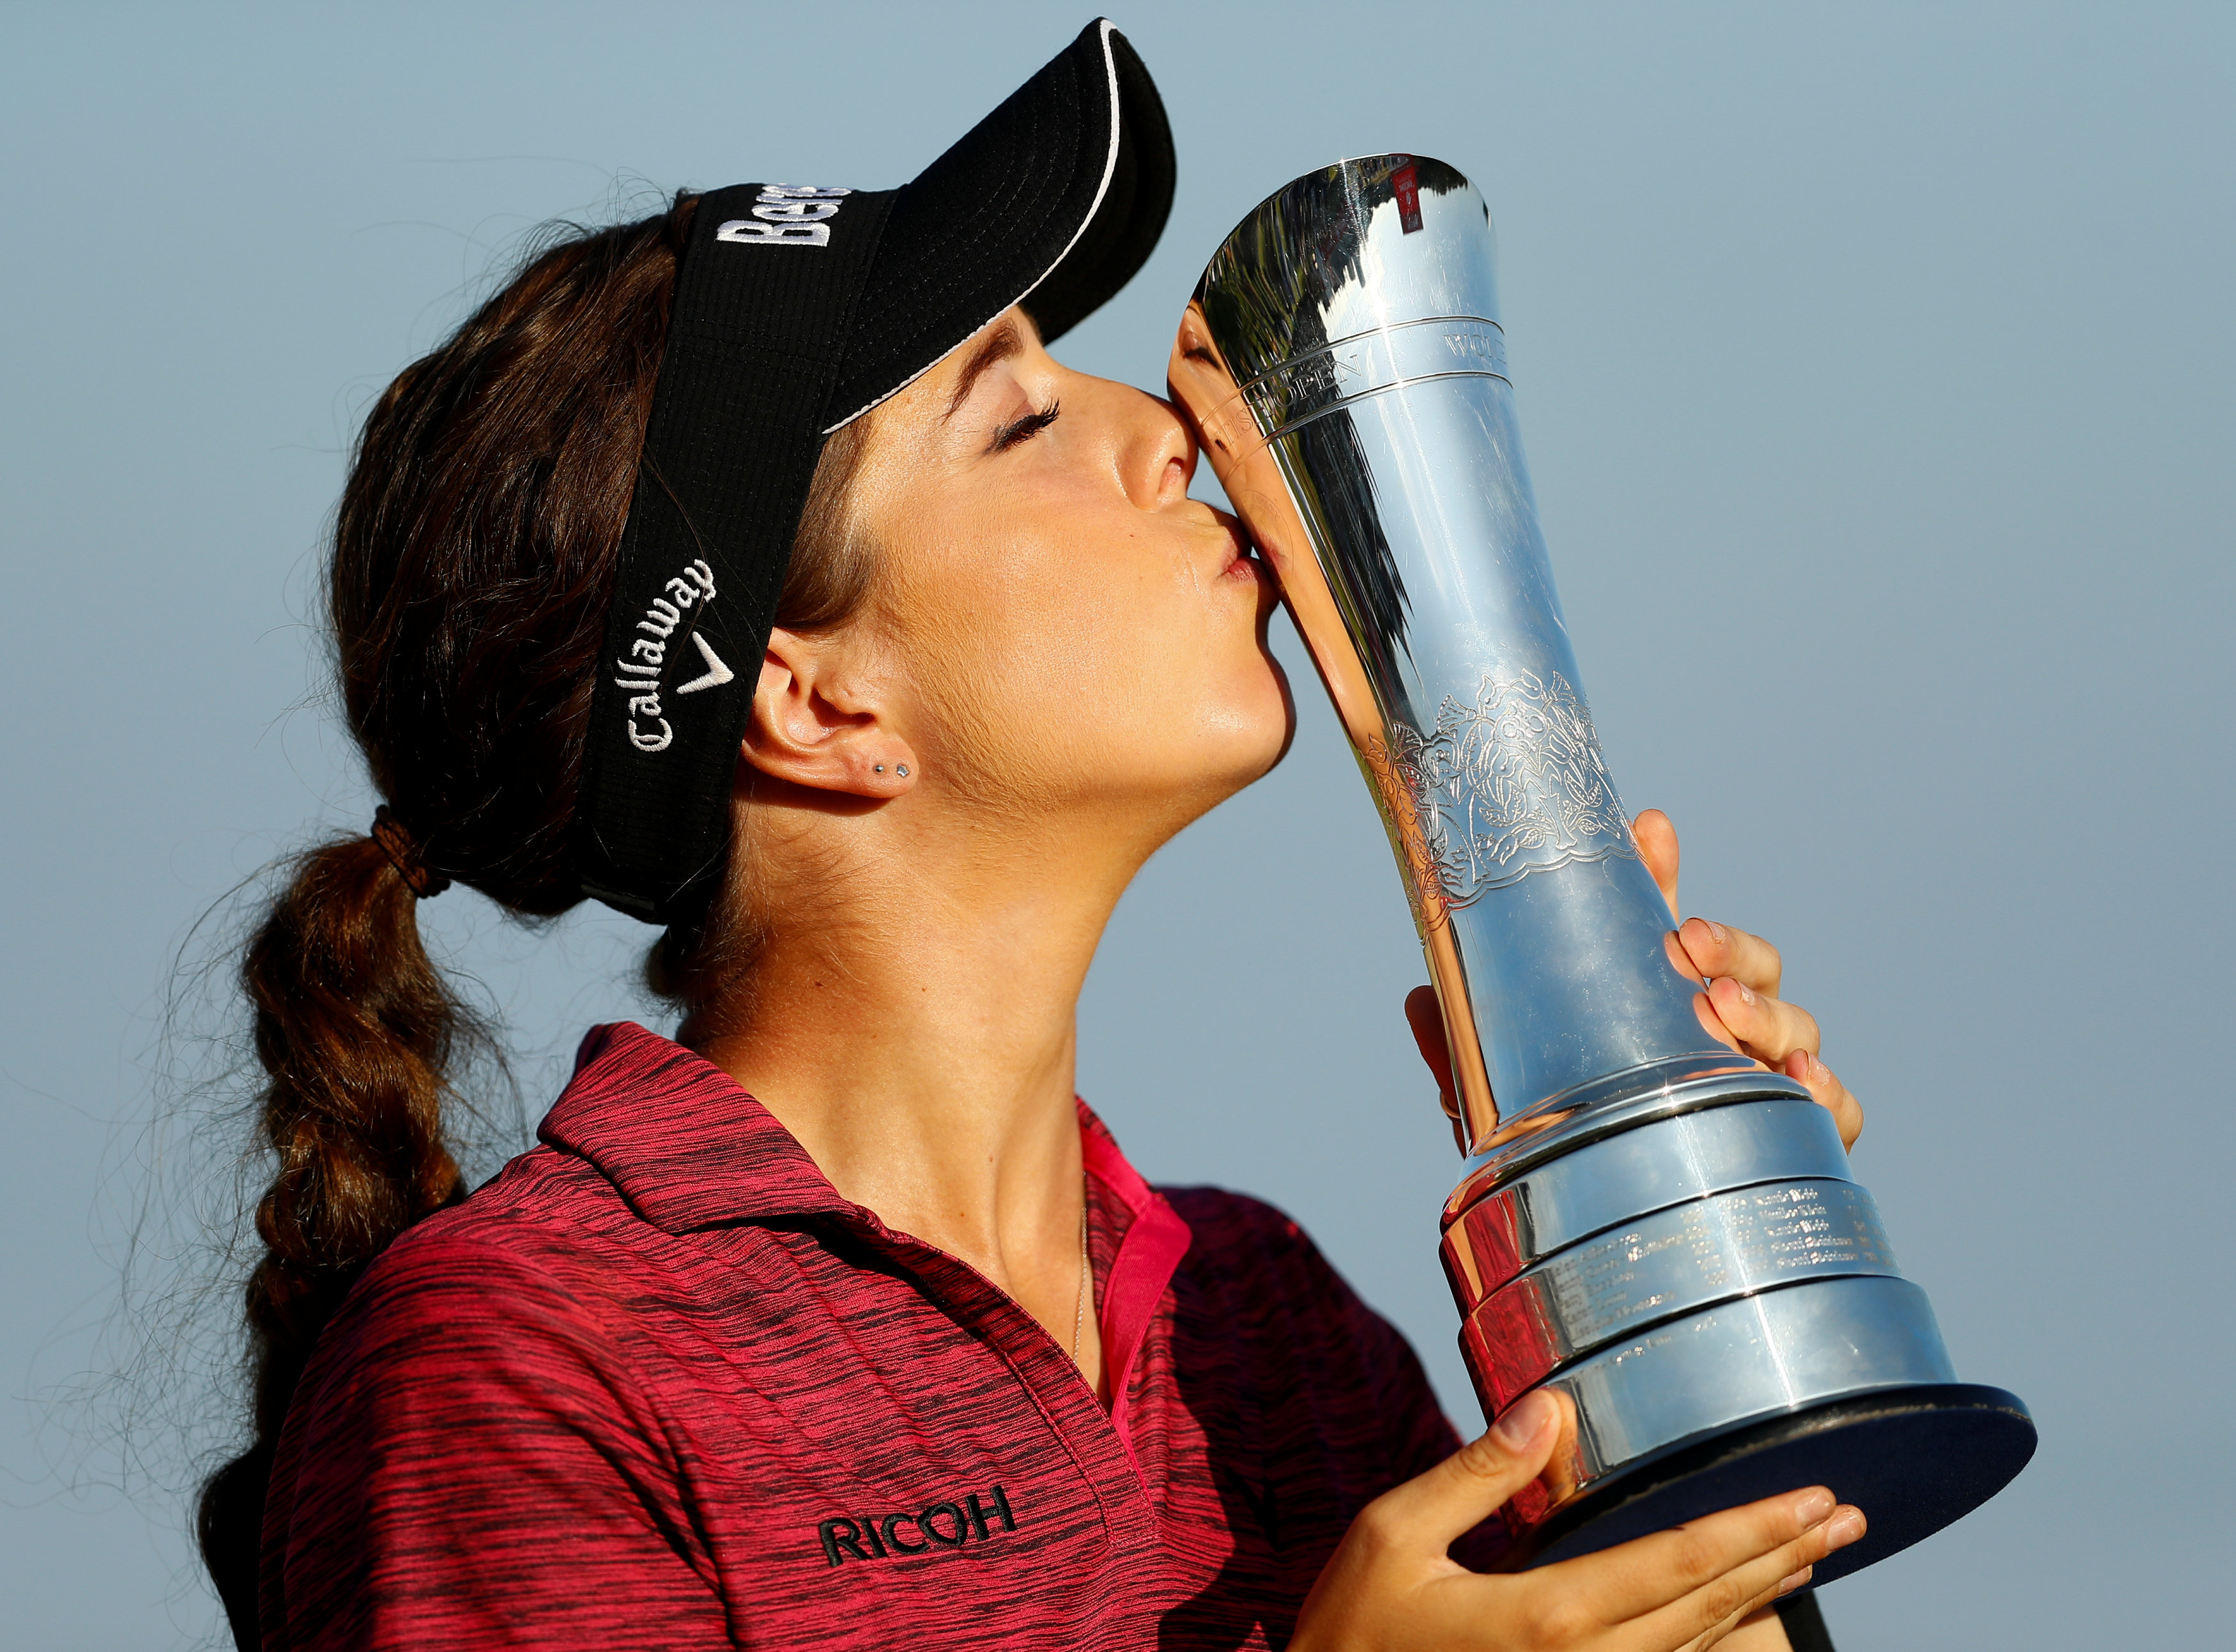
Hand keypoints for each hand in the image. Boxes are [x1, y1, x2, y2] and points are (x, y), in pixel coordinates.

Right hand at [1289, 1390, 1864, 1651]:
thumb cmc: (1353, 1637)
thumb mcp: (1392, 1536)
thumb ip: (1475, 1474)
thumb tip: (1547, 1411)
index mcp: (1546, 1616)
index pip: (1680, 1562)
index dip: (1756, 1527)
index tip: (1815, 1497)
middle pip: (1712, 1606)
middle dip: (1784, 1556)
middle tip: (1842, 1517)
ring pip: (1700, 1647)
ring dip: (1762, 1596)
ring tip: (1809, 1554)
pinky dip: (1716, 1640)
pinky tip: (1739, 1616)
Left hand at [1403, 810, 1861, 1151]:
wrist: (1593, 1238)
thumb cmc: (1560, 1144)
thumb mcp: (1506, 1092)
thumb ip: (1467, 1047)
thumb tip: (1419, 997)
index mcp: (1657, 1000)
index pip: (1667, 925)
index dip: (1661, 871)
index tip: (1646, 827)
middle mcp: (1718, 1032)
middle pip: (1752, 965)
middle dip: (1730, 944)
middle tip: (1689, 940)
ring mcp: (1760, 1082)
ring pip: (1796, 1025)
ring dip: (1768, 1006)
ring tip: (1723, 1005)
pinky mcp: (1790, 1141)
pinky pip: (1833, 1114)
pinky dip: (1828, 1092)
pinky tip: (1799, 1079)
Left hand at [1633, 809, 1861, 1150]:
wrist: (1600, 1137)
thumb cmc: (1627, 1046)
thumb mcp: (1627, 976)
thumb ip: (1643, 899)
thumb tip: (1650, 820)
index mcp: (1723, 993)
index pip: (1748, 960)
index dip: (1727, 947)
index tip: (1690, 936)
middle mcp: (1756, 1035)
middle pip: (1780, 1004)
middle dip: (1750, 995)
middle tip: (1711, 993)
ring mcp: (1777, 1083)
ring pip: (1805, 1049)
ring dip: (1778, 1036)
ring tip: (1745, 1036)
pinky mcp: (1793, 1132)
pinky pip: (1838, 1116)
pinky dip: (1832, 1097)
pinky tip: (1804, 1083)